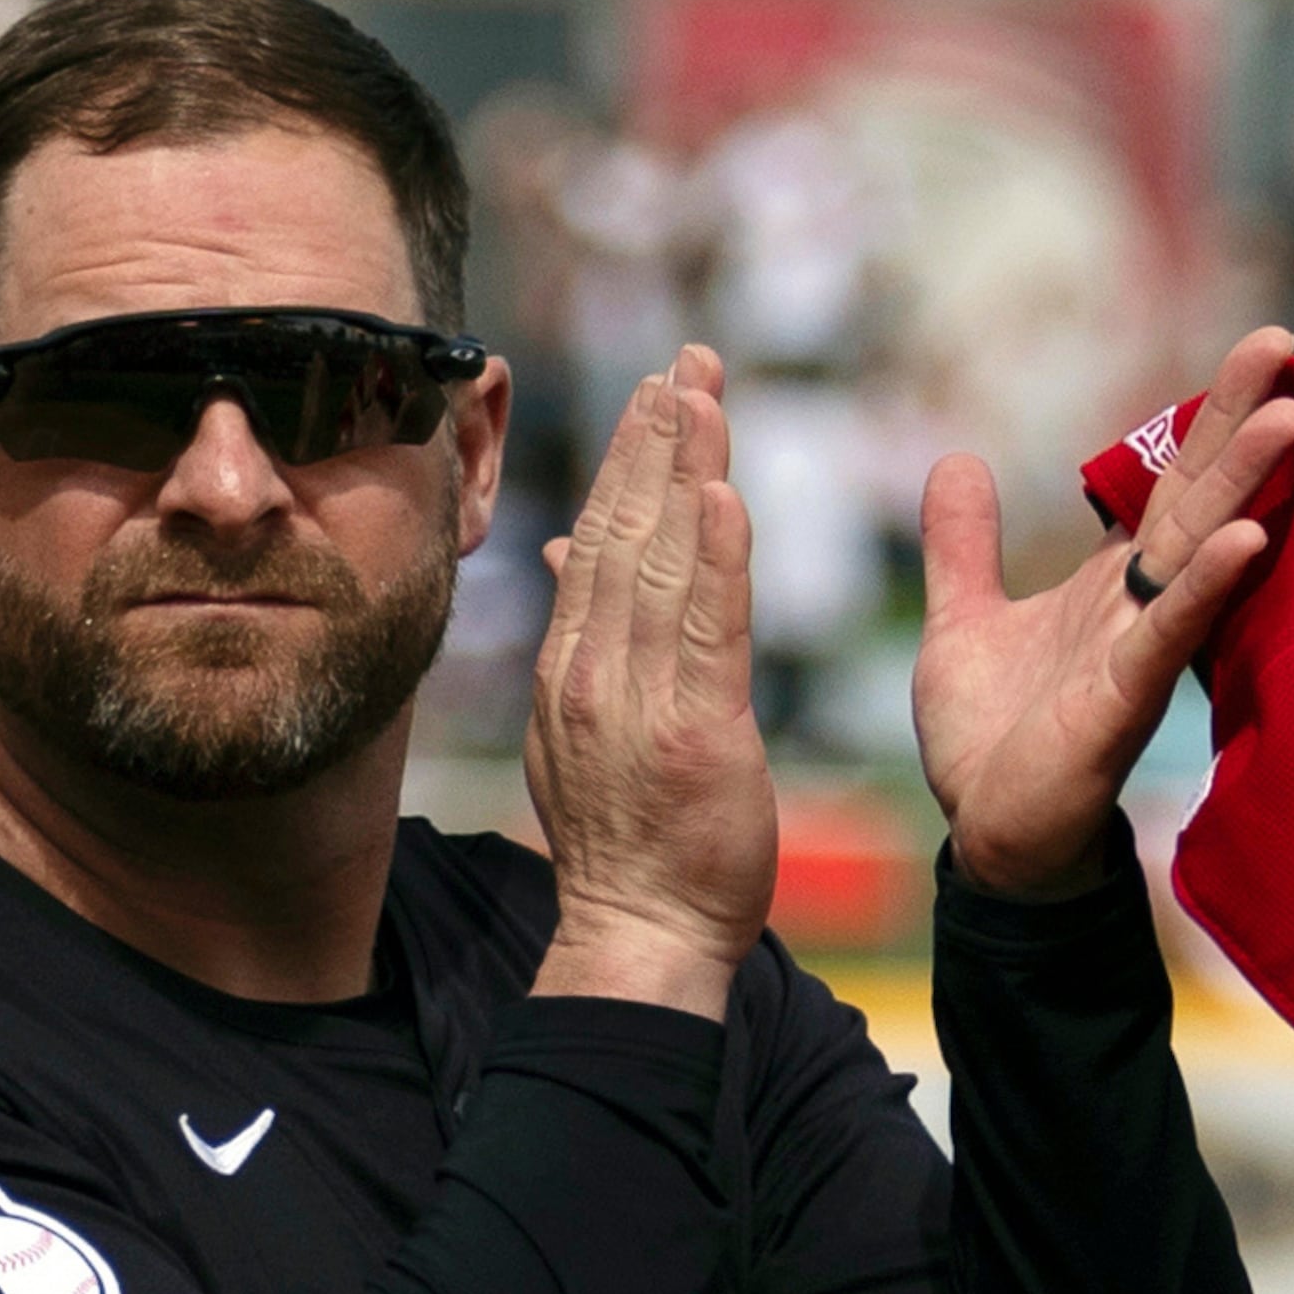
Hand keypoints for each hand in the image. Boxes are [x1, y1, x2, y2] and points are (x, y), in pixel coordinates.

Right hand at [524, 345, 774, 1016]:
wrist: (639, 932)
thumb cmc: (630, 838)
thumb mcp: (583, 728)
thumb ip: (584, 638)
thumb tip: (568, 553)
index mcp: (571, 667)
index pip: (601, 541)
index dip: (630, 459)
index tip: (656, 390)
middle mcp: (594, 671)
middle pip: (627, 532)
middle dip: (657, 439)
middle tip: (687, 360)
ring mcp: (639, 699)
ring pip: (665, 562)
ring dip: (686, 471)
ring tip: (704, 394)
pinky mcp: (698, 730)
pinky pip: (709, 627)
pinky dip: (718, 555)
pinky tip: (725, 493)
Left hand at [913, 325, 1293, 898]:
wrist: (987, 834)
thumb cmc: (990, 737)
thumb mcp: (963, 619)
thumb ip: (963, 543)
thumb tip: (956, 459)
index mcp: (1106, 582)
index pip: (1163, 482)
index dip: (1203, 417)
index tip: (1258, 344)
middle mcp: (1136, 606)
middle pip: (1195, 496)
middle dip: (1236, 421)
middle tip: (1282, 340)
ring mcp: (1137, 651)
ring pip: (1198, 553)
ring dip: (1244, 486)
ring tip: (1291, 416)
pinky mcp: (1123, 704)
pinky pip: (1170, 635)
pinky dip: (1206, 587)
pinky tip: (1246, 540)